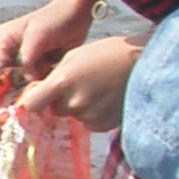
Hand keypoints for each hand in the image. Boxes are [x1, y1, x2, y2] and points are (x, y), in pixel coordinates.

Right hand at [0, 0, 97, 101]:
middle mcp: (6, 54)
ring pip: (5, 88)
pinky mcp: (34, 70)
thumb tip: (28, 79)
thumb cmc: (56, 19)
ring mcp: (20, 63)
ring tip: (10, 113)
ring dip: (7, 100)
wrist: (77, 13)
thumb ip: (28, 58)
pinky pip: (25, 88)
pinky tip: (31, 105)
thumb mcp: (38, 35)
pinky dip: (25, 98)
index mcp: (1, 42)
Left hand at [19, 34, 140, 129]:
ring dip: (80, 106)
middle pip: (55, 110)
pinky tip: (107, 98)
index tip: (40, 96)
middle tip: (81, 85)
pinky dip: (95, 114)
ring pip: (74, 116)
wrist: (147, 63)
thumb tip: (37, 92)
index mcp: (63, 82)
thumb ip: (54, 76)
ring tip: (99, 89)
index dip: (34, 100)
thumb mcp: (75, 56)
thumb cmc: (109, 53)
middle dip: (62, 100)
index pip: (32, 104)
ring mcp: (90, 117)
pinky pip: (90, 123)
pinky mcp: (104, 125)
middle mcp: (74, 103)